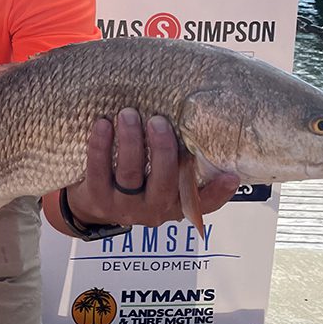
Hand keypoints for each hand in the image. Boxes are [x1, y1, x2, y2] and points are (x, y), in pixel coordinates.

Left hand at [64, 108, 238, 228]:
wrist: (91, 205)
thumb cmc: (134, 182)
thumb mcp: (158, 180)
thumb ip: (177, 162)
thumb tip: (195, 124)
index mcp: (175, 204)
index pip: (204, 204)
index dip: (219, 192)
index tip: (231, 175)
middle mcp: (153, 209)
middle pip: (163, 182)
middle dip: (162, 150)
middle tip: (159, 120)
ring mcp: (124, 207)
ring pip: (131, 174)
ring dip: (131, 141)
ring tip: (128, 114)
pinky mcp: (97, 199)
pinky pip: (98, 170)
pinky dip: (100, 146)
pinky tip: (103, 124)